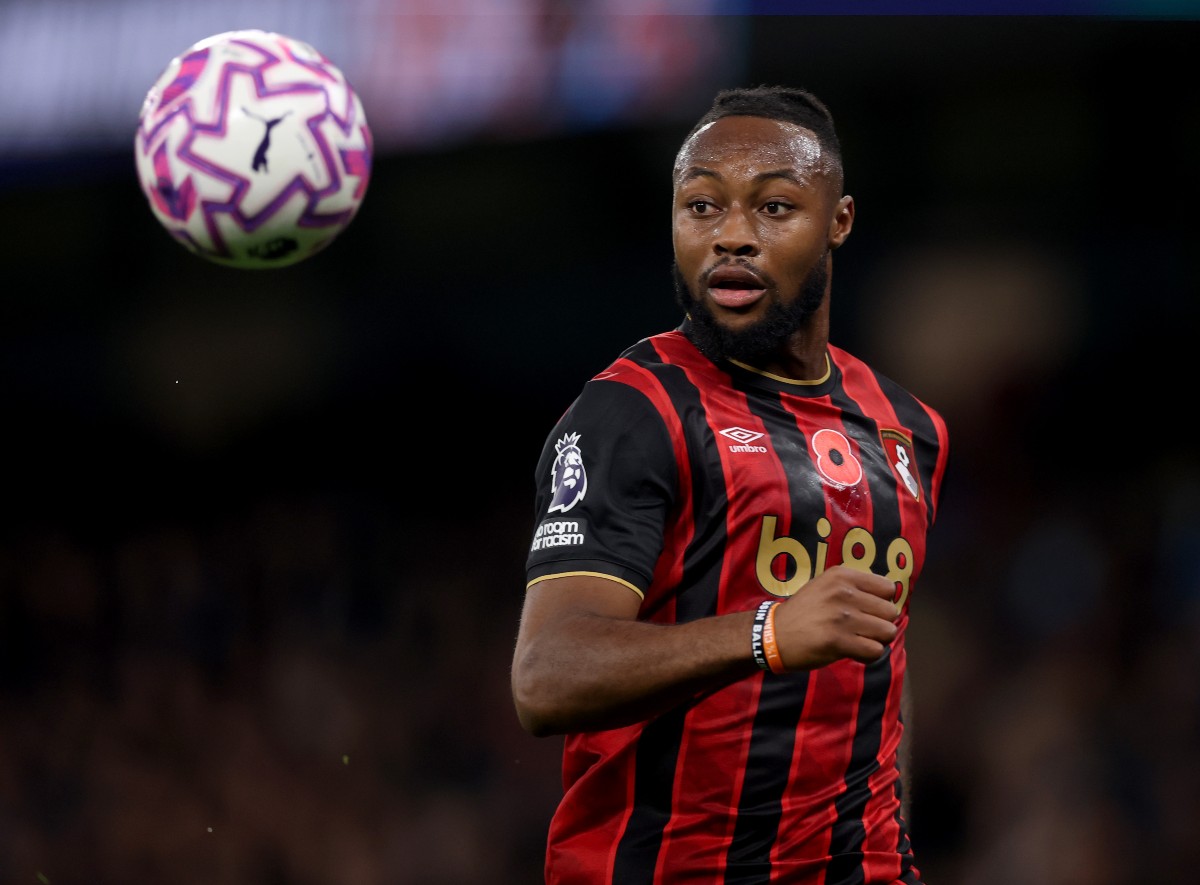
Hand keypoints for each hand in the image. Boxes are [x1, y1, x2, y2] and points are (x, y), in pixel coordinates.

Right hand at [771, 565, 898, 669]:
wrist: (774, 635)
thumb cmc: (804, 612)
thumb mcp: (825, 586)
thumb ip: (853, 587)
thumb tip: (888, 598)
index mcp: (842, 576)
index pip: (888, 588)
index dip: (882, 602)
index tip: (868, 611)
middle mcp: (843, 592)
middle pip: (890, 612)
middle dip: (880, 624)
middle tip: (862, 629)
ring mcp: (841, 617)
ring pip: (887, 632)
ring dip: (876, 641)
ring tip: (858, 640)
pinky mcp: (838, 641)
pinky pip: (875, 651)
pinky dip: (868, 656)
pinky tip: (853, 652)